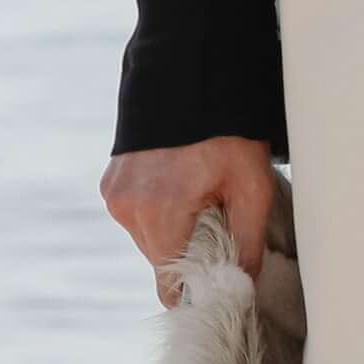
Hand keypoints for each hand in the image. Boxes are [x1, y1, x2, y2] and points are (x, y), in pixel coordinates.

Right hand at [100, 135, 275, 304]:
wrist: (194, 75)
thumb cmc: (229, 132)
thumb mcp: (252, 189)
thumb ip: (247, 246)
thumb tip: (243, 288)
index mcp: (159, 212)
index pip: (170, 285)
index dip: (198, 286)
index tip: (220, 274)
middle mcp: (127, 206)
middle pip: (161, 261)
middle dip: (189, 250)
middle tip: (218, 216)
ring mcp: (115, 193)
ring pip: (149, 239)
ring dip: (174, 229)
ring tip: (200, 193)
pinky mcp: (111, 182)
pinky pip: (138, 215)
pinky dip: (160, 210)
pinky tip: (181, 184)